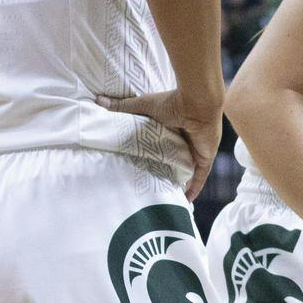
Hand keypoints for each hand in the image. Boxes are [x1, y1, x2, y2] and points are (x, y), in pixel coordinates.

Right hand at [97, 90, 221, 200]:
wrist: (196, 103)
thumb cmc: (172, 102)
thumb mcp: (143, 107)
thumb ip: (123, 107)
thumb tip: (98, 101)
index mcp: (170, 129)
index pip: (161, 147)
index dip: (153, 157)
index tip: (140, 168)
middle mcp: (184, 142)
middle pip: (173, 162)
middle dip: (165, 173)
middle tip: (151, 187)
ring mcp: (195, 151)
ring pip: (186, 172)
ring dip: (179, 183)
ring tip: (167, 198)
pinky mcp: (204, 158)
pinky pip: (199, 178)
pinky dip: (194, 189)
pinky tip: (187, 201)